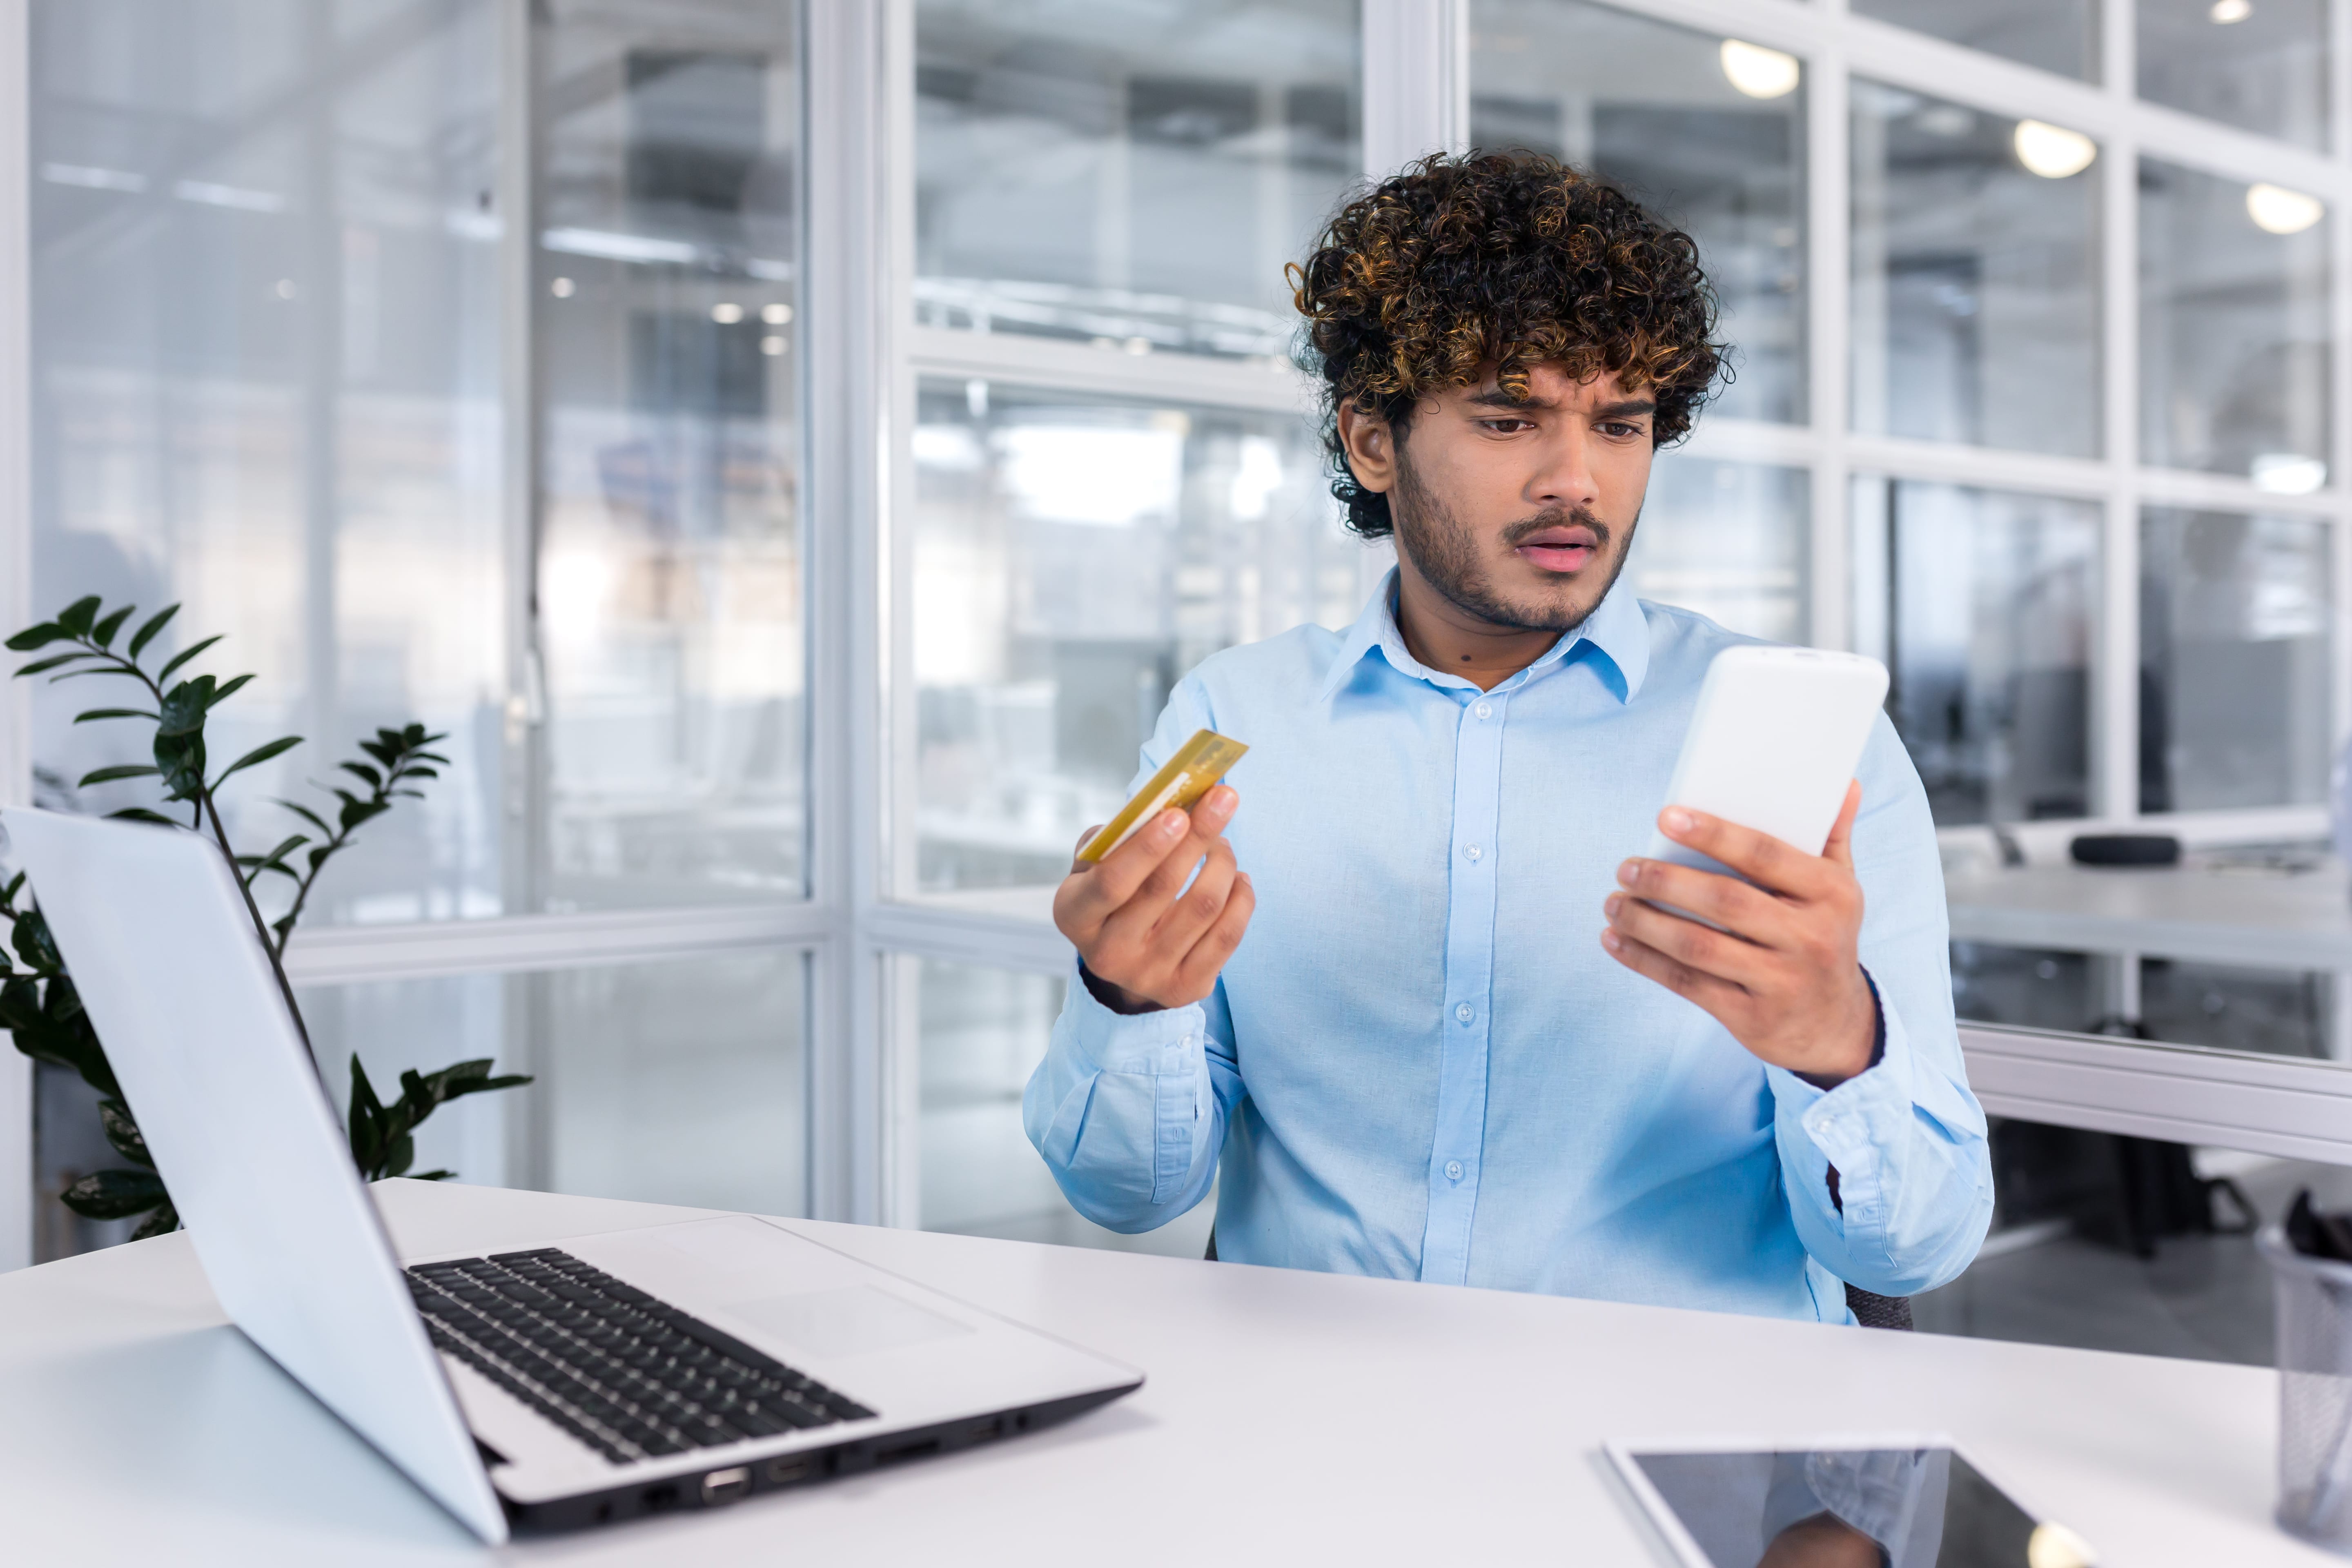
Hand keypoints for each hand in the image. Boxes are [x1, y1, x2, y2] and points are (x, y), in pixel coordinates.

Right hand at [1053, 785, 1254, 1014]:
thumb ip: (1118, 836)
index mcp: (1075, 916)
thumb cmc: (1112, 894)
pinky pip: (1228, 935)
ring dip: (1222, 863)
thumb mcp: (1095, 865)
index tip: (1179, 813)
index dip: (1148, 846)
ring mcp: (1148, 975)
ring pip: (1203, 907)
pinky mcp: (1185, 988)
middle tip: (1223, 798)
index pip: (1111, 882)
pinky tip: (1237, 878)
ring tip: (1222, 843)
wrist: (1122, 959)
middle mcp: (1108, 953)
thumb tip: (1166, 805)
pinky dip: (1241, 897)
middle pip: (1164, 887)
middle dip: (1198, 835)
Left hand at [1600, 781, 1875, 1082]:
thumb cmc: (1825, 938)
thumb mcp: (1840, 890)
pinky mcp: (1752, 1017)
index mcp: (1831, 894)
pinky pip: (1688, 984)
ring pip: (1699, 947)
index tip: (1665, 816)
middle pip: (1724, 901)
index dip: (1713, 834)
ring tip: (1613, 902)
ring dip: (1645, 923)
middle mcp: (1811, 938)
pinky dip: (1645, 961)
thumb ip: (1832, 837)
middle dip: (1666, 881)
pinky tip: (1616, 941)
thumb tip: (1844, 783)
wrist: (1835, 1026)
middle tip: (1625, 867)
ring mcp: (1782, 981)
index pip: (1765, 854)